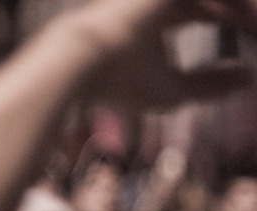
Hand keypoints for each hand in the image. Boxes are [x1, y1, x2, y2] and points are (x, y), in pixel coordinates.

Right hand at [81, 0, 256, 108]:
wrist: (80, 62)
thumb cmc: (118, 82)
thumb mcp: (172, 91)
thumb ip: (210, 86)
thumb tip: (248, 78)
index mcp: (155, 21)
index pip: (204, 12)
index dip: (234, 21)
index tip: (254, 37)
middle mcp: (159, 3)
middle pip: (212, 0)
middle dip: (243, 11)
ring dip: (241, 9)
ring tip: (254, 24)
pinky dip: (231, 6)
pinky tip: (246, 20)